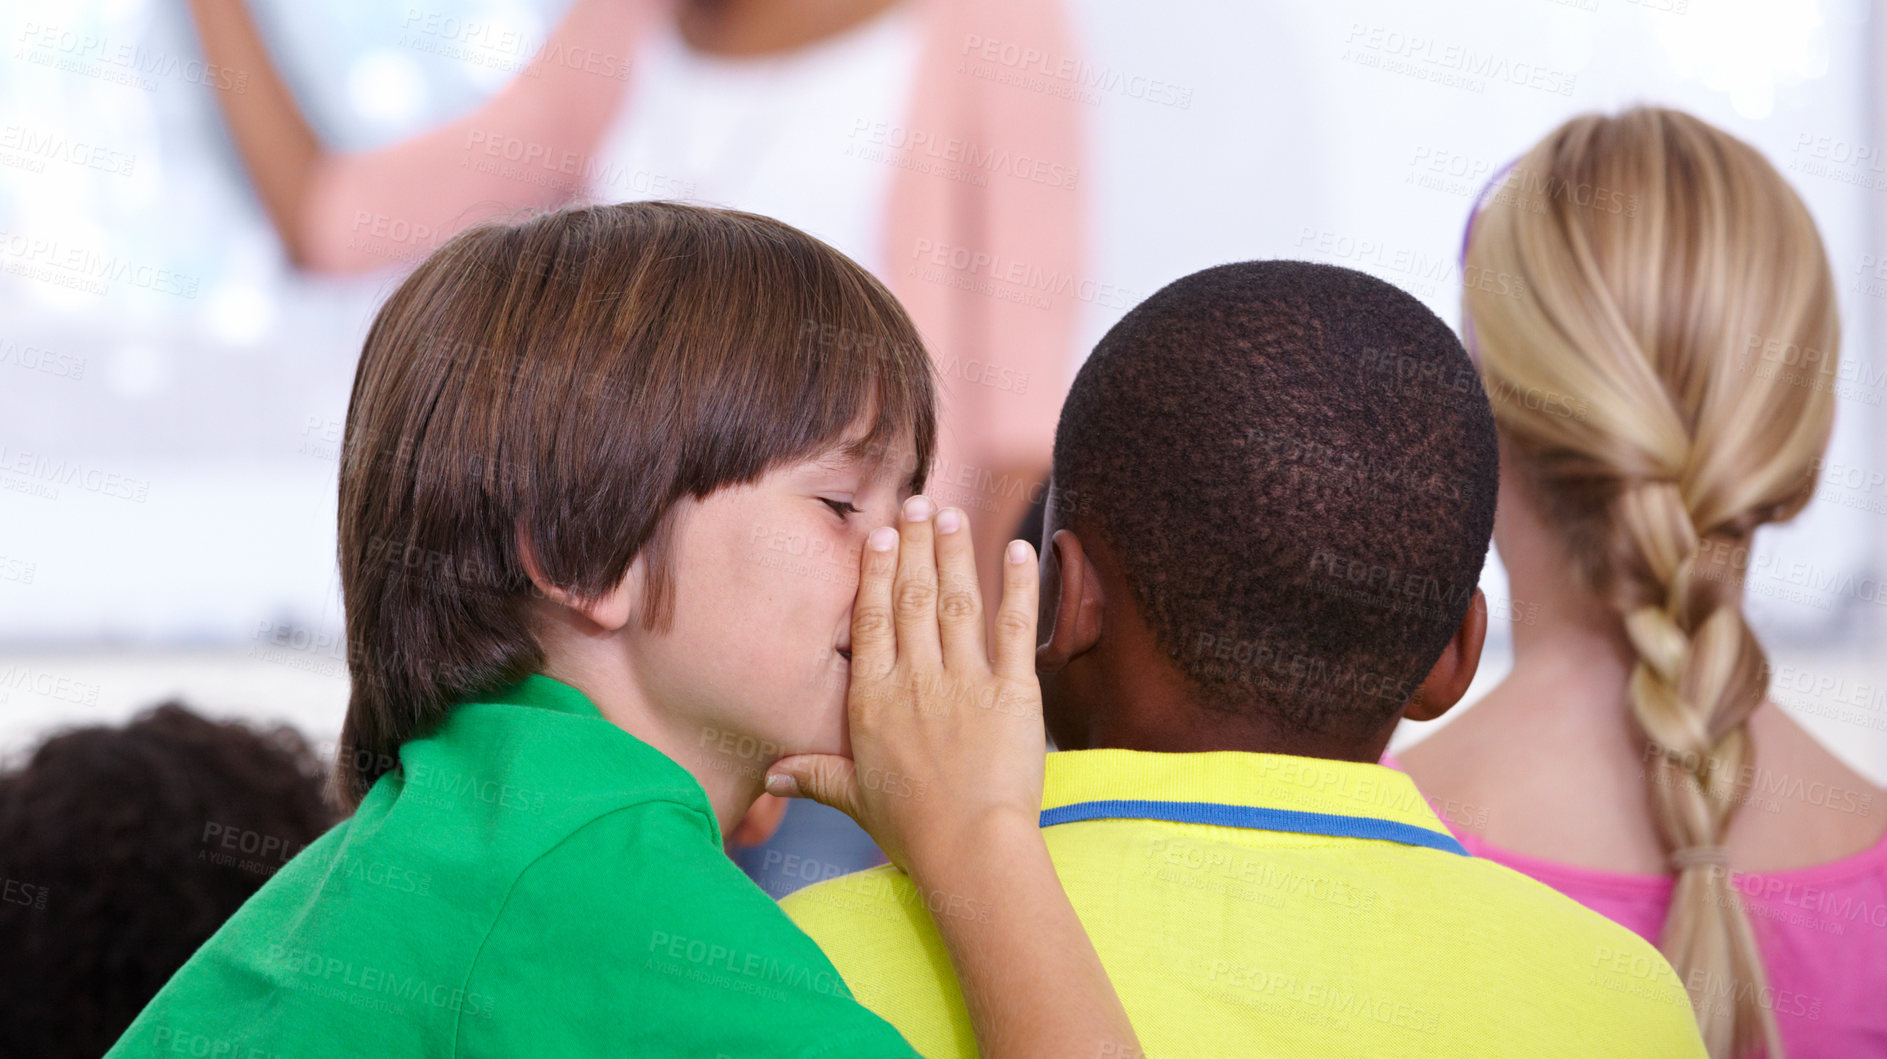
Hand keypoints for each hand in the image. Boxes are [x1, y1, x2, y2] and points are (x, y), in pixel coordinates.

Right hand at [765, 495, 1044, 873]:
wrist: (970, 851)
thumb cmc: (913, 830)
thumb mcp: (853, 799)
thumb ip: (814, 776)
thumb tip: (772, 774)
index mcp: (875, 701)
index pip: (873, 621)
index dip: (876, 573)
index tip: (879, 535)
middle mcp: (916, 680)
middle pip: (913, 598)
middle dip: (915, 545)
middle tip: (917, 502)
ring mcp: (965, 682)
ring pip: (957, 602)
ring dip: (955, 553)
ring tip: (952, 513)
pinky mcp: (1014, 693)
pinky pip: (1016, 629)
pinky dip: (1019, 586)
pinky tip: (1018, 549)